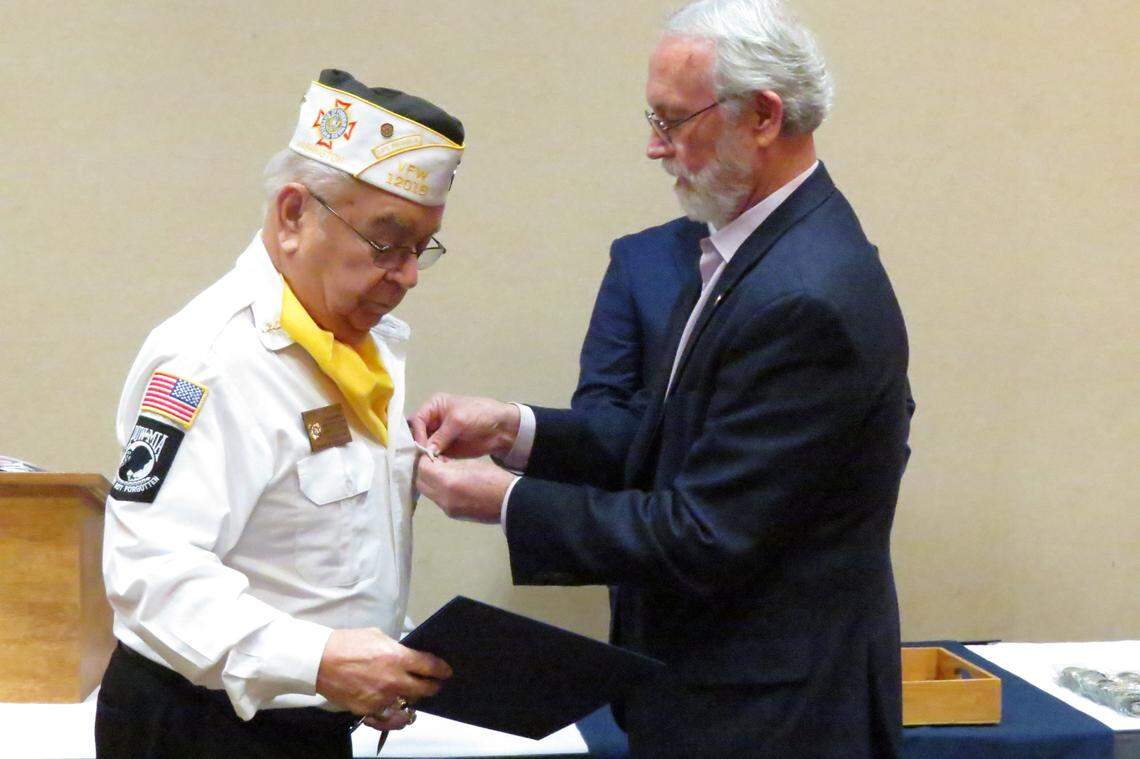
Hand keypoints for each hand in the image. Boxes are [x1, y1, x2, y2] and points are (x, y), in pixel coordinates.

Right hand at [315, 628, 450, 728]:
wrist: (320, 661)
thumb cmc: (347, 644)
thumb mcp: (377, 636)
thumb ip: (396, 649)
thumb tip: (407, 656)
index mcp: (397, 657)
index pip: (429, 666)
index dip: (441, 670)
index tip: (445, 672)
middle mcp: (393, 680)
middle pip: (424, 689)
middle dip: (432, 687)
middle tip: (434, 685)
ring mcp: (381, 698)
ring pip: (407, 705)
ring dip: (410, 700)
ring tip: (411, 696)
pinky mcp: (368, 710)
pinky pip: (388, 716)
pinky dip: (392, 714)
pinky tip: (395, 710)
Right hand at [411, 394, 518, 458]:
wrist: (500, 428)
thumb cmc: (479, 415)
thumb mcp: (458, 421)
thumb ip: (440, 436)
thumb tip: (426, 451)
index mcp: (433, 407)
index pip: (416, 420)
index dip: (417, 433)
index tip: (421, 447)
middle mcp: (433, 421)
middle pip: (417, 434)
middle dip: (417, 446)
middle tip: (419, 458)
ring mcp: (439, 436)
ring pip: (424, 447)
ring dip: (425, 456)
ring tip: (429, 464)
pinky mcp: (445, 449)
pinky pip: (434, 456)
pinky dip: (434, 462)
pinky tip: (437, 467)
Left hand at [415, 456, 514, 522]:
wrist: (511, 503)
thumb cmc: (494, 479)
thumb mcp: (471, 464)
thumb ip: (450, 463)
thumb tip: (436, 462)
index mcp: (448, 481)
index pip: (422, 468)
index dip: (423, 458)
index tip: (429, 451)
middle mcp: (442, 498)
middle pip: (420, 482)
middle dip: (423, 470)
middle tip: (433, 460)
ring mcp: (447, 509)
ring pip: (427, 492)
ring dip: (430, 480)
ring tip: (442, 470)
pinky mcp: (452, 514)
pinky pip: (438, 499)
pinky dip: (438, 489)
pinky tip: (451, 483)